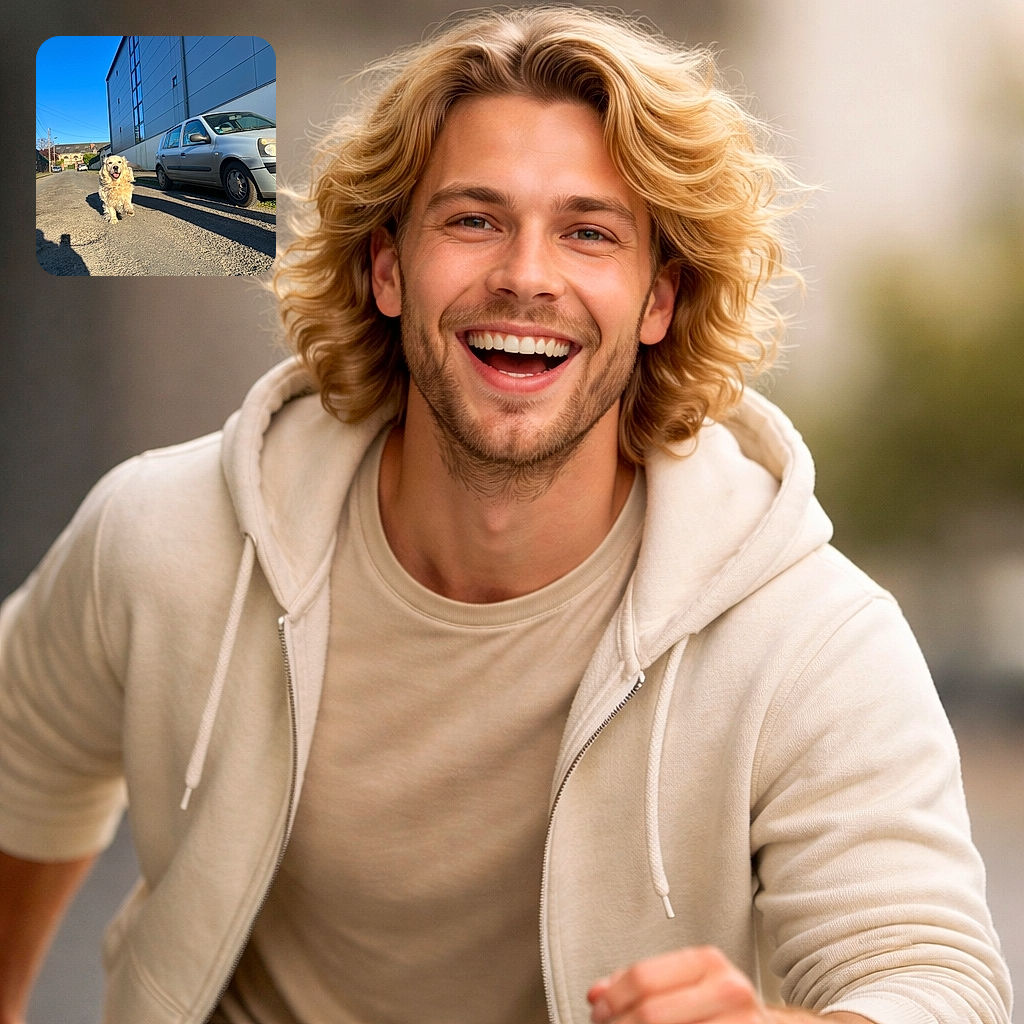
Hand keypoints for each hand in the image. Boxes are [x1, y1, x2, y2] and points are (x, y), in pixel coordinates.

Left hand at [586, 946, 871, 1022]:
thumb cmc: (722, 1010)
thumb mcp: (685, 986)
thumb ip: (643, 986)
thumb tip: (596, 995)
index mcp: (708, 964)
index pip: (644, 980)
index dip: (612, 1000)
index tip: (597, 1012)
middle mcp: (730, 990)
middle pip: (652, 1014)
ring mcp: (744, 1021)